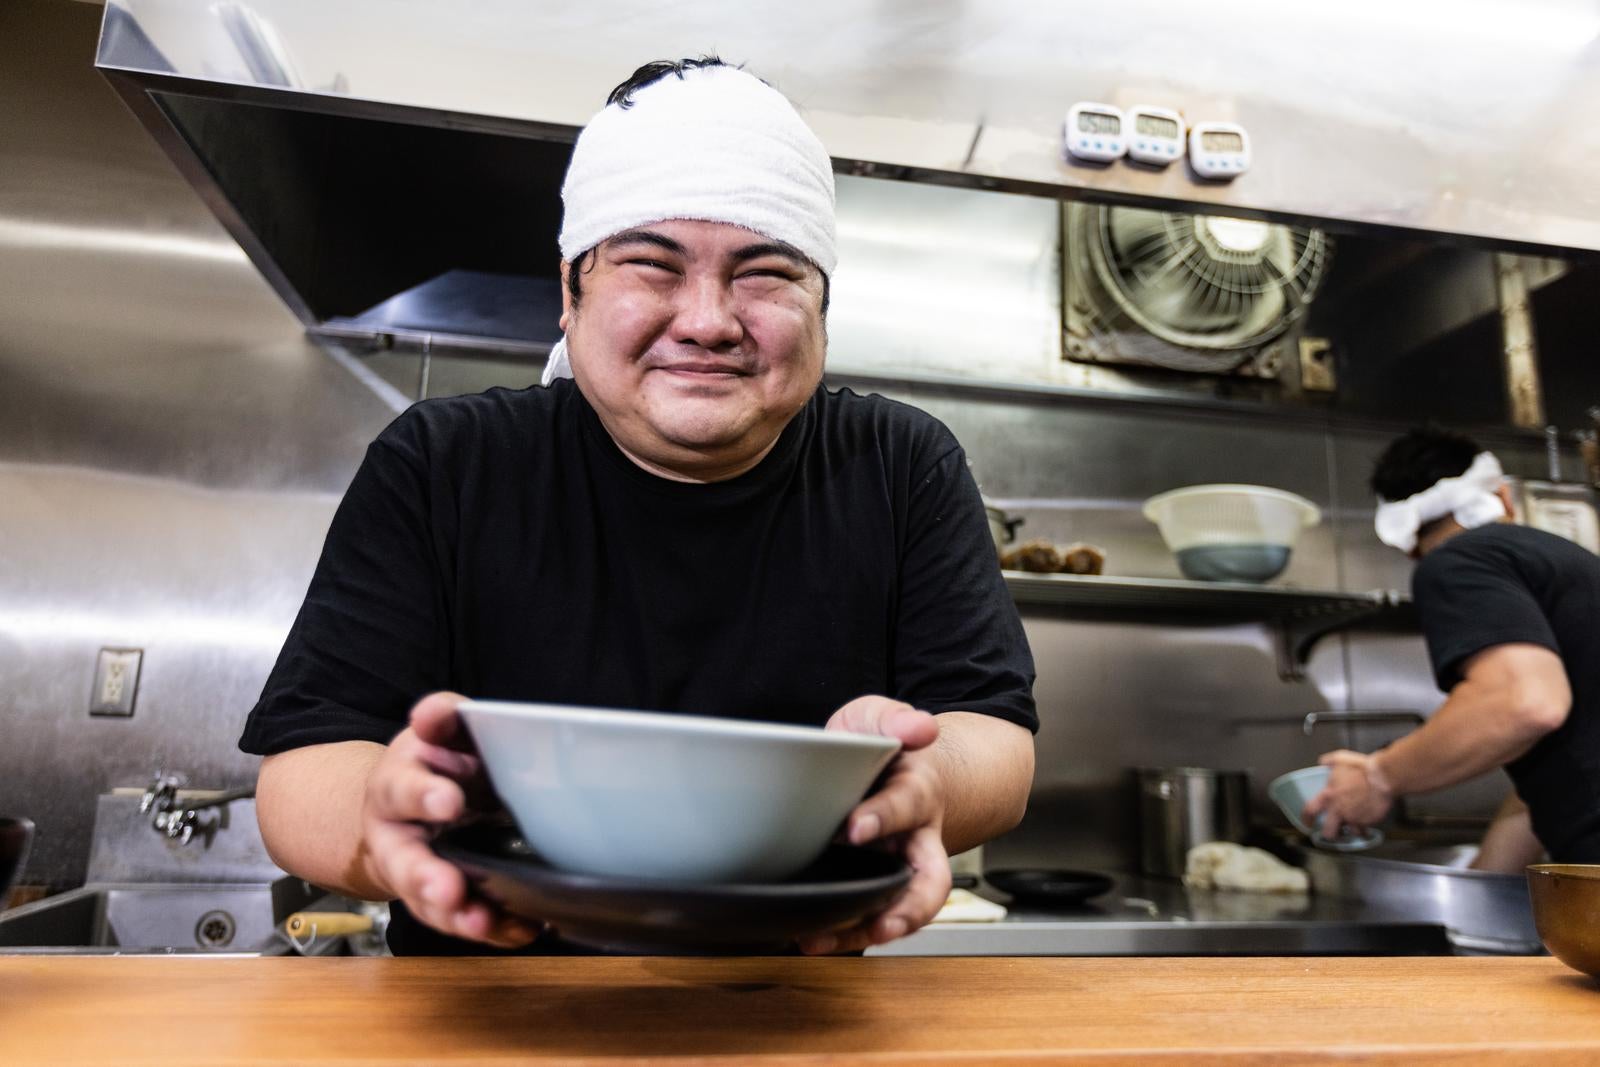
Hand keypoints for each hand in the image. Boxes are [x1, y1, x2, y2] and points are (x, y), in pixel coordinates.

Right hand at [360, 692, 538, 947]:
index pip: (403, 790)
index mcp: (395, 789)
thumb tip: (431, 714)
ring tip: (484, 922)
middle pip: (405, 864)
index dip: (424, 796)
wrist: (417, 803)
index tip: (449, 802)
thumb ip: (441, 719)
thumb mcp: (438, 732)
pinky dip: (495, 929)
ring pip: (430, 904)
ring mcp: (420, 877)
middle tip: (449, 890)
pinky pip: (466, 919)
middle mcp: (398, 840)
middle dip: (427, 879)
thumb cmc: (435, 762)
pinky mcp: (447, 902)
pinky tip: (522, 928)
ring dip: (458, 917)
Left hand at [799, 696, 948, 954]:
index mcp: (918, 792)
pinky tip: (810, 937)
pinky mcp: (876, 881)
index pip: (906, 805)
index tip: (854, 829)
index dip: (883, 817)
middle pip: (930, 879)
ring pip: (901, 907)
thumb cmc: (886, 747)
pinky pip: (870, 913)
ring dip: (866, 929)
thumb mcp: (882, 717)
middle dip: (911, 907)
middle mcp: (917, 837)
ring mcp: (898, 864)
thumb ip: (896, 719)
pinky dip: (845, 932)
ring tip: (822, 940)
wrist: (901, 769)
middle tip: (883, 924)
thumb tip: (920, 726)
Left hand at [1302, 749, 1395, 841]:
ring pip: (1349, 833)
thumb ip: (1329, 762)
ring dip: (1350, 830)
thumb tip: (1324, 762)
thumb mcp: (1340, 759)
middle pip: (1329, 832)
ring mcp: (1354, 818)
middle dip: (1329, 833)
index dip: (1306, 819)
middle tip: (1332, 830)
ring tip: (1352, 824)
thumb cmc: (1362, 768)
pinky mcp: (1368, 821)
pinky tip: (1365, 823)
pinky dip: (1365, 828)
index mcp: (1329, 796)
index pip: (1310, 811)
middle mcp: (1339, 810)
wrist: (1383, 777)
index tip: (1307, 822)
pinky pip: (1365, 829)